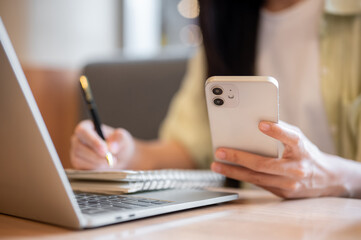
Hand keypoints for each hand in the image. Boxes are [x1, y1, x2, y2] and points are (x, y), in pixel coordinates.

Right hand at [70, 120, 135, 169]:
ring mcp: (75, 153)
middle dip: (96, 156)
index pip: (83, 132)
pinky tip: (105, 167)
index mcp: (86, 127)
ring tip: (111, 162)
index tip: (105, 150)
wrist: (119, 157)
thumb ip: (118, 139)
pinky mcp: (77, 165)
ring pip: (80, 160)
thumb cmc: (118, 144)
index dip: (93, 141)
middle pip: (79, 148)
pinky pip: (82, 169)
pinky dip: (95, 170)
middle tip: (112, 160)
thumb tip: (111, 147)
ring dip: (97, 164)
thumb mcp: (122, 137)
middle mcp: (77, 139)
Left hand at [211, 121, 347, 198]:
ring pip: (257, 178)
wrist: (326, 179)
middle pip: (264, 164)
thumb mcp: (299, 140)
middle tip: (221, 151)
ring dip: (234, 171)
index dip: (277, 131)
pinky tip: (229, 170)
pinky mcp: (283, 193)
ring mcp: (290, 184)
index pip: (291, 139)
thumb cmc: (306, 153)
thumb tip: (255, 123)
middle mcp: (297, 168)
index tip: (261, 124)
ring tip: (217, 164)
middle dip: (239, 157)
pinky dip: (243, 176)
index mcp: (303, 149)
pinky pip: (259, 183)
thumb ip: (281, 132)